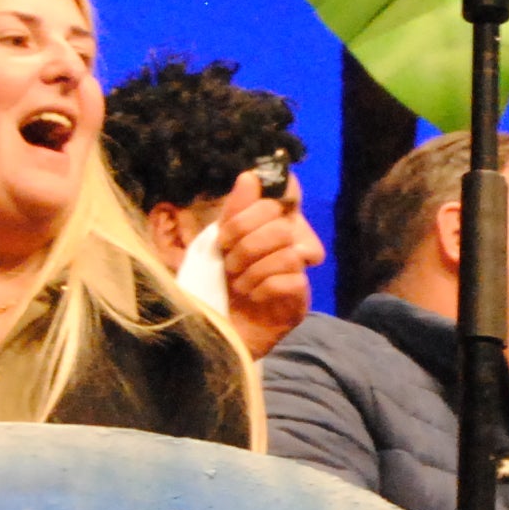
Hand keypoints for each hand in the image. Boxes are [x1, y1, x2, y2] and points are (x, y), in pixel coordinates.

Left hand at [212, 168, 323, 358]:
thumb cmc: (212, 289)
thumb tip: (249, 176)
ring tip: (238, 285)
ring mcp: (295, 274)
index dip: (250, 214)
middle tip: (229, 264)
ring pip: (288, 254)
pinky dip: (267, 287)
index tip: (224, 237)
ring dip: (254, 269)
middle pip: (281, 227)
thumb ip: (233, 212)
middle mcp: (286, 247)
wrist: (211, 333)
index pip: (277, 200)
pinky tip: (253, 298)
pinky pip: (293, 281)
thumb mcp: (214, 247)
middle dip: (248, 245)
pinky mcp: (298, 302)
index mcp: (266, 229)